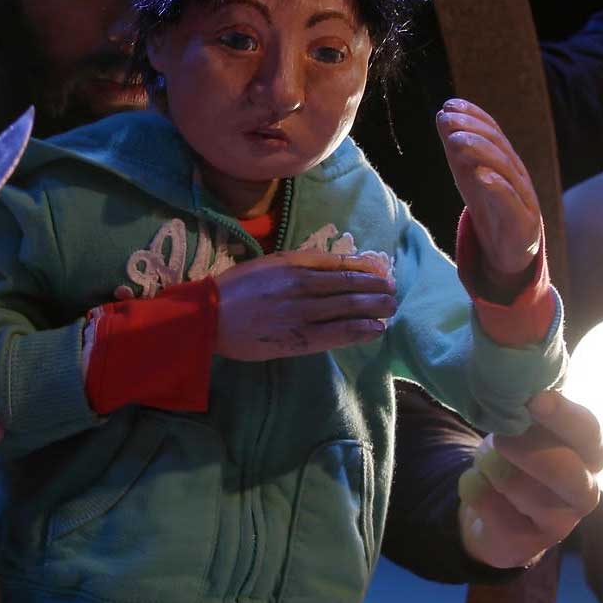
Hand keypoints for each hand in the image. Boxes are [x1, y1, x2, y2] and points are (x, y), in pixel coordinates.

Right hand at [214, 249, 395, 359]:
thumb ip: (297, 263)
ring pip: (347, 309)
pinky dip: (359, 331)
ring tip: (391, 308)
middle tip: (393, 290)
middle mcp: (300, 286)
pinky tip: (375, 329)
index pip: (338, 265)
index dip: (363, 269)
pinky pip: (336, 334)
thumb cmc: (235, 288)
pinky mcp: (297, 339)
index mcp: (292, 264)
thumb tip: (331, 267)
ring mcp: (300, 313)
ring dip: (374, 308)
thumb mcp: (267, 264)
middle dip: (375, 288)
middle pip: (348, 286)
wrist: (208, 317)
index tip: (380, 271)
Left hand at [436, 98, 541, 294]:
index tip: (449, 105)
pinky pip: (511, 199)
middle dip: (472, 129)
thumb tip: (442, 115)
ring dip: (480, 151)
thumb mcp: (468, 174)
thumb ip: (457, 149)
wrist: (509, 251)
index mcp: (504, 160)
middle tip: (447, 120)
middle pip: (498, 145)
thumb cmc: (489, 207)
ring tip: (456, 142)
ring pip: (505, 167)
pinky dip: (497, 185)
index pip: (492, 131)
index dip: (473, 115)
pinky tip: (480, 175)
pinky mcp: (523, 219)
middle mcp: (516, 173)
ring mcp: (523, 195)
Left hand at [457, 390, 602, 568]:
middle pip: (564, 470)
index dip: (564, 416)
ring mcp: (559, 523)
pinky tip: (478, 485)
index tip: (536, 400)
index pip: (589, 432)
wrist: (494, 510)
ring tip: (489, 463)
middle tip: (500, 437)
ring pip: (517, 485)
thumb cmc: (518, 453)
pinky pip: (486, 503)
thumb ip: (530, 409)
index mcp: (590, 453)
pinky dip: (471, 485)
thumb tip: (519, 389)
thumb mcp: (527, 426)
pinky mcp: (526, 544)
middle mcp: (584, 490)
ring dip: (489, 465)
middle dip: (524, 448)